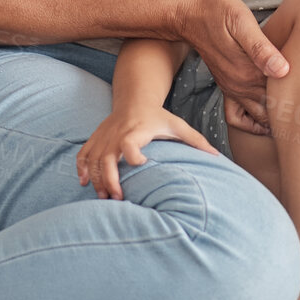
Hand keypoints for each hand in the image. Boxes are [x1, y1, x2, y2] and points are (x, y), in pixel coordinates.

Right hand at [76, 105, 218, 198]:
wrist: (135, 100)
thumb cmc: (158, 117)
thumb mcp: (178, 125)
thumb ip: (197, 141)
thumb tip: (218, 156)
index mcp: (137, 130)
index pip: (129, 142)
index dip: (132, 154)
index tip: (140, 164)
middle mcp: (117, 134)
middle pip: (107, 158)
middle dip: (110, 180)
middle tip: (118, 198)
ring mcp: (104, 137)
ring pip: (93, 160)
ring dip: (97, 180)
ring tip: (105, 198)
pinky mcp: (95, 139)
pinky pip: (83, 155)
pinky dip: (82, 169)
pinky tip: (84, 183)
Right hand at [180, 0, 286, 129]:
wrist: (189, 15)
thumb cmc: (218, 12)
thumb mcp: (240, 22)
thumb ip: (261, 48)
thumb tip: (283, 70)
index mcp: (249, 71)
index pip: (281, 96)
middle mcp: (240, 85)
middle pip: (272, 111)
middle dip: (292, 116)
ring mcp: (232, 88)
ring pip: (257, 117)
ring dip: (274, 121)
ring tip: (295, 121)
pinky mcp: (227, 87)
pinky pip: (237, 117)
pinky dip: (251, 123)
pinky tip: (264, 120)